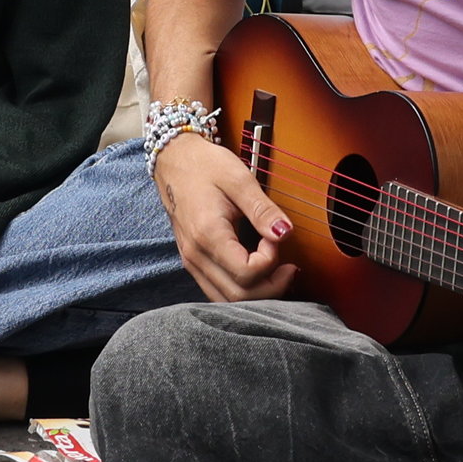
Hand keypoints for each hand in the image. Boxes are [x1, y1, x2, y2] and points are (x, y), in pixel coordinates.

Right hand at [155, 131, 294, 302]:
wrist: (174, 160)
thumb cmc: (205, 166)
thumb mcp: (239, 179)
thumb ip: (262, 209)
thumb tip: (285, 233)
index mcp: (207, 235)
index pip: (246, 273)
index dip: (270, 261)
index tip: (275, 237)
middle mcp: (196, 256)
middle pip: (239, 296)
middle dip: (271, 286)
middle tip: (288, 264)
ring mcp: (192, 262)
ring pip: (228, 300)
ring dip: (258, 293)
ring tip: (278, 271)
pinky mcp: (194, 263)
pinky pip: (219, 291)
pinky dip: (243, 289)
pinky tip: (258, 272)